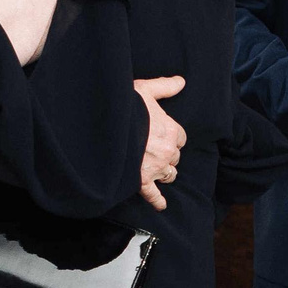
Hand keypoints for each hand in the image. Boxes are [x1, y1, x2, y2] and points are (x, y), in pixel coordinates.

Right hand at [136, 75, 186, 210]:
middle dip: (168, 155)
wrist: (106, 128)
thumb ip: (164, 86)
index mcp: (171, 130)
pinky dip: (158, 200)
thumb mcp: (145, 90)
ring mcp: (155, 167)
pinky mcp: (142, 181)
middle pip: (175, 157)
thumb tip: (181, 81)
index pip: (180, 138)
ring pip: (169, 174)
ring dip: (166, 172)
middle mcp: (168, 151)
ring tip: (159, 171)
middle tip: (156, 151)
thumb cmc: (125, 107)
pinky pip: (153, 194)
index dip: (172, 136)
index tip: (164, 135)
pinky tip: (161, 205)